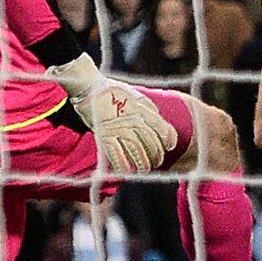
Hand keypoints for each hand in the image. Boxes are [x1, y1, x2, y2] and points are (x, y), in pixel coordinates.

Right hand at [55, 64, 174, 175]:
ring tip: (145, 169)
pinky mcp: (104, 136)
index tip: (170, 146)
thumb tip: (159, 122)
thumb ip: (149, 109)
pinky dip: (122, 164)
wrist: (90, 89)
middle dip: (156, 154)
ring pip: (136, 149)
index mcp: (143, 109)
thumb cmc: (114, 92)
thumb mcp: (137, 97)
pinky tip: (126, 171)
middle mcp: (133, 119)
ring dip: (142, 162)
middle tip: (157, 162)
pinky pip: (115, 154)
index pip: (162, 127)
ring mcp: (118, 128)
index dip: (169, 138)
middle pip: (150, 141)